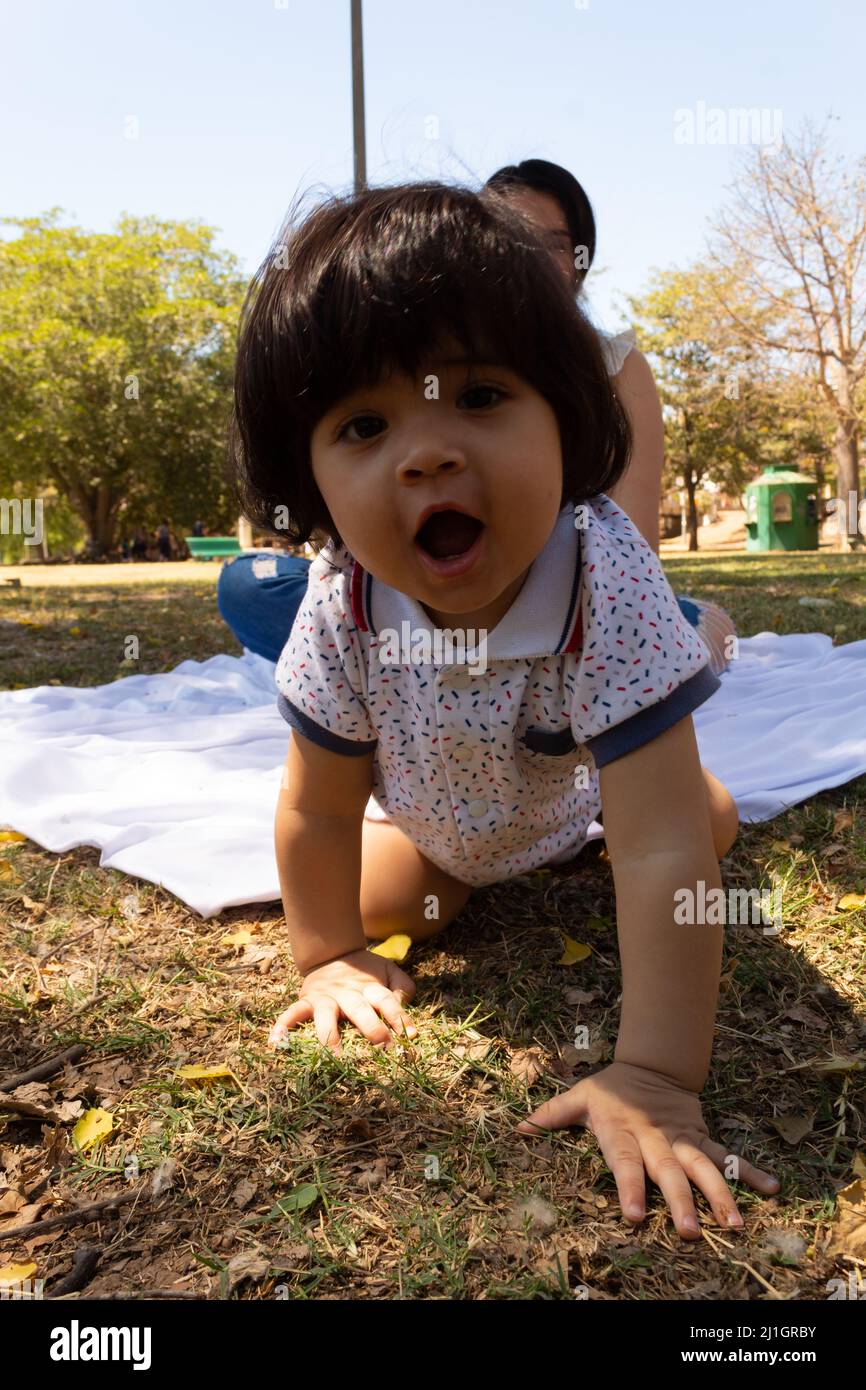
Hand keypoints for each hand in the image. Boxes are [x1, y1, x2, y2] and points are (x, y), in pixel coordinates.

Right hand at [268, 948, 417, 1053]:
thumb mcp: (388, 970)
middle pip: (360, 1009)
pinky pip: (292, 1013)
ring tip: (335, 1058)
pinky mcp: (306, 1001)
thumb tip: (404, 1006)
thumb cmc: (365, 971)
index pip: (387, 1001)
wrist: (333, 952)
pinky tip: (275, 1042)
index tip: (410, 1037)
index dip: (400, 1017)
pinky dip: (283, 1026)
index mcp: (369, 987)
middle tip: (382, 1048)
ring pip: (326, 1018)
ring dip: (330, 1037)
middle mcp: (347, 993)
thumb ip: (402, 986)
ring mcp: (324, 998)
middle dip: (371, 1028)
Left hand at [515, 1060, 779, 1237]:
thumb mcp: (578, 1097)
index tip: (633, 1215)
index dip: (628, 1187)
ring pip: (703, 1168)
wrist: (652, 1063)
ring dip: (719, 1195)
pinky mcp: (701, 1137)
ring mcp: (682, 1139)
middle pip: (669, 1172)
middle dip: (679, 1202)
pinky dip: (750, 1171)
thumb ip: (550, 1115)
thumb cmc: (610, 1089)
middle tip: (688, 1233)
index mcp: (622, 1132)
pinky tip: (772, 1189)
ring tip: (735, 1224)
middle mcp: (655, 1138)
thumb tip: (517, 1129)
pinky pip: (728, 1156)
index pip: (624, 1162)